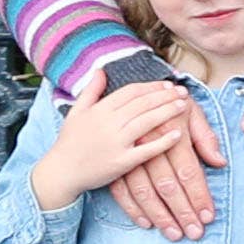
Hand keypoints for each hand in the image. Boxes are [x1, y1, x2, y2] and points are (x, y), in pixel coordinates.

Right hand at [31, 77, 221, 217]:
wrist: (60, 172)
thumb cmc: (70, 142)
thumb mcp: (76, 112)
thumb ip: (91, 91)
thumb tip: (101, 70)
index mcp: (98, 110)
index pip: (131, 92)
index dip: (151, 86)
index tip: (167, 84)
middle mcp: (108, 124)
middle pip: (142, 104)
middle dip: (165, 95)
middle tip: (183, 91)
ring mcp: (115, 143)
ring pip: (147, 122)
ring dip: (168, 111)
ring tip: (183, 106)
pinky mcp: (121, 162)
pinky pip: (146, 150)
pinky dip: (163, 141)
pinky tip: (179, 134)